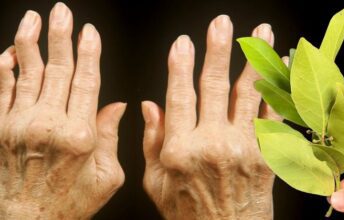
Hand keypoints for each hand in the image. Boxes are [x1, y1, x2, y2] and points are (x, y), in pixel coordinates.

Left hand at [0, 3, 125, 218]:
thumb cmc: (69, 202)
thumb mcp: (106, 177)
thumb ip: (111, 136)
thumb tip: (117, 106)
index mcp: (79, 135)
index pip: (86, 82)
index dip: (89, 53)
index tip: (89, 32)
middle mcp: (48, 125)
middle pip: (57, 70)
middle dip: (60, 37)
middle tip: (62, 11)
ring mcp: (20, 125)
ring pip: (26, 73)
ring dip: (30, 42)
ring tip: (34, 18)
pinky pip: (1, 90)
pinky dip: (4, 69)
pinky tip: (8, 51)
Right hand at [142, 15, 281, 219]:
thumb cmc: (188, 212)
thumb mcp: (156, 181)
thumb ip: (151, 141)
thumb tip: (149, 105)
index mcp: (180, 149)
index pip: (179, 96)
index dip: (180, 66)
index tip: (183, 42)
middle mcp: (213, 144)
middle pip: (215, 87)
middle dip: (218, 50)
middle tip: (221, 23)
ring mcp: (243, 148)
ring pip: (250, 93)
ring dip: (255, 58)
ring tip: (262, 31)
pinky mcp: (267, 155)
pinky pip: (275, 115)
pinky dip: (279, 88)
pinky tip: (281, 67)